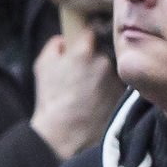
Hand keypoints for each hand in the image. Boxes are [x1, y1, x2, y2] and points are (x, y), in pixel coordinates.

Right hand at [28, 25, 120, 159]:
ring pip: (111, 72)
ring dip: (103, 78)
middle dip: (94, 62)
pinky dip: (110, 93)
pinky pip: (118, 88)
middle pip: (102, 53)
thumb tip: (64, 39)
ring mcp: (116, 79)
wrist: (64, 134)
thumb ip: (54, 45)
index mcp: (83, 51)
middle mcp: (104, 61)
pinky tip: (98, 104)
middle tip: (82, 77)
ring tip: (89, 95)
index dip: (85, 39)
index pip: (90, 32)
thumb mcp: (42, 66)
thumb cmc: (51, 100)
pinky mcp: (124, 96)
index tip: (83, 45)